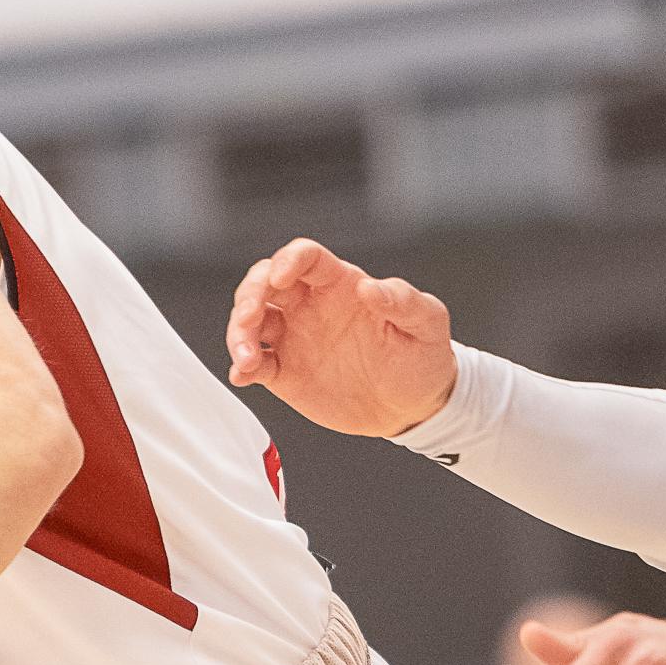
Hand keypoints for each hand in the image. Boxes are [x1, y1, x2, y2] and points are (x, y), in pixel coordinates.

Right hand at [224, 238, 456, 435]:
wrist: (414, 406)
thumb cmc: (423, 357)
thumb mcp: (426, 324)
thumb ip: (402, 300)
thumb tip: (370, 287)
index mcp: (340, 286)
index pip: (305, 258)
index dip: (288, 260)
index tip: (281, 277)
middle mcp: (310, 306)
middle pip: (264, 282)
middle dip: (250, 294)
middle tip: (251, 318)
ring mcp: (295, 338)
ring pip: (251, 321)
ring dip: (239, 333)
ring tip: (247, 358)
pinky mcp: (287, 372)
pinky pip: (255, 364)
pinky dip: (242, 368)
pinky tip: (243, 375)